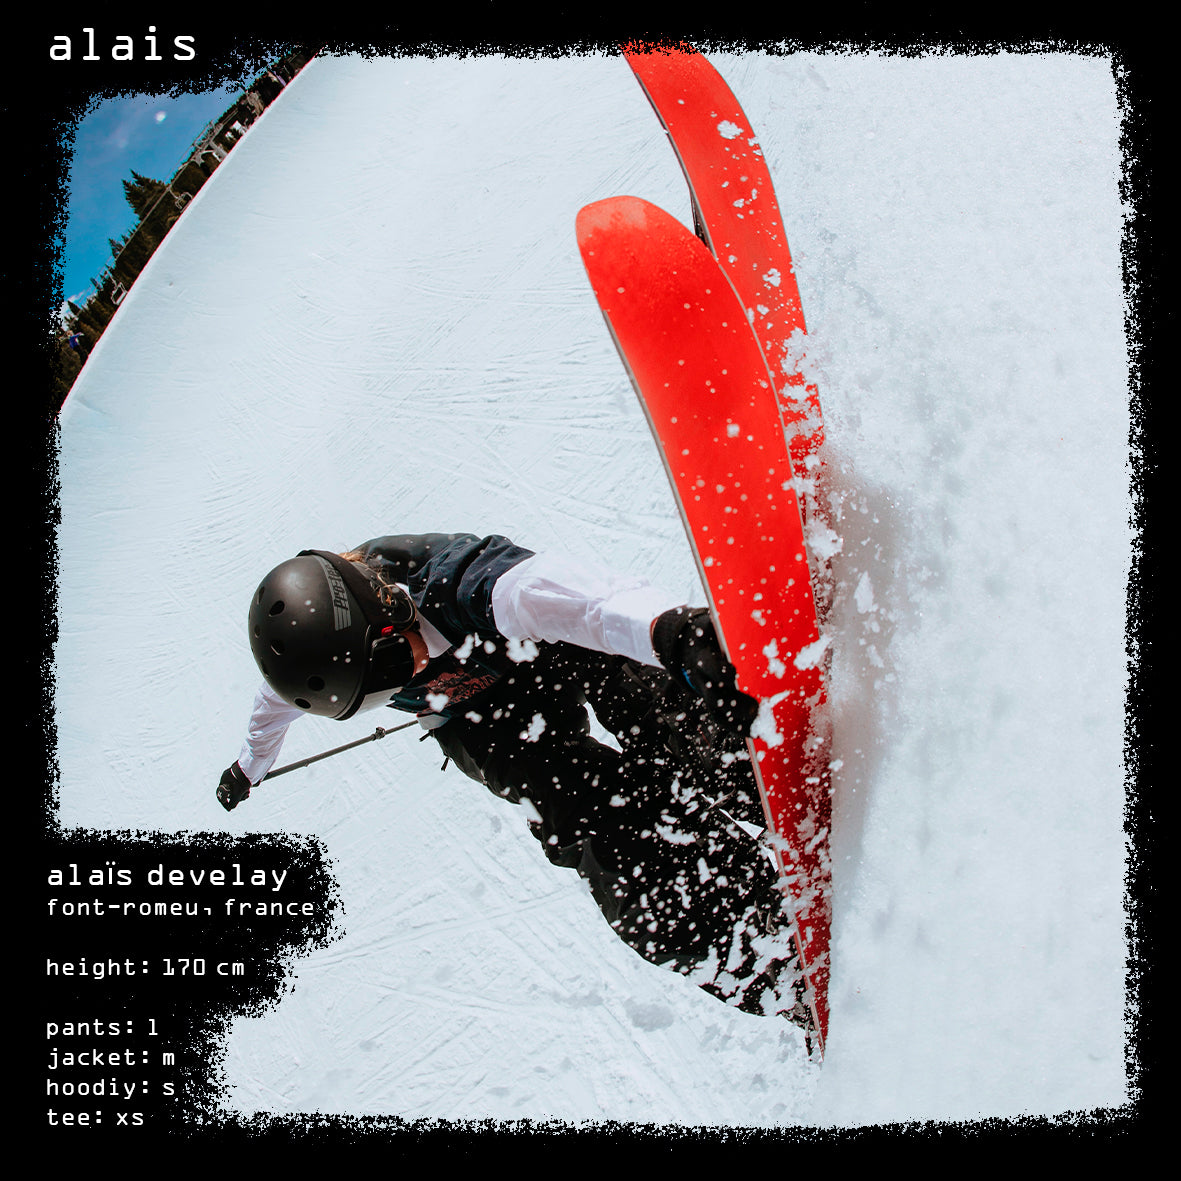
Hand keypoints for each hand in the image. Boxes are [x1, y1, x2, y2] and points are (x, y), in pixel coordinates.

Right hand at [217, 762, 251, 810]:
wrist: (254, 765)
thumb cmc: (244, 778)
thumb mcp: (239, 792)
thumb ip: (234, 801)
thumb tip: (231, 807)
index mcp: (224, 779)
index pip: (220, 794)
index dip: (225, 803)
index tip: (229, 809)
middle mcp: (228, 777)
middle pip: (230, 792)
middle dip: (237, 797)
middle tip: (245, 797)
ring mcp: (234, 775)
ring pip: (236, 789)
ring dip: (242, 794)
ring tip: (248, 793)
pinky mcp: (241, 775)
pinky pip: (240, 785)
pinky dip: (244, 789)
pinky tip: (249, 791)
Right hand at [652, 606, 758, 733]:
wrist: (686, 642)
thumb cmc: (710, 629)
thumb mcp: (714, 621)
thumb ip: (729, 623)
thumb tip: (760, 611)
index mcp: (701, 653)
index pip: (707, 665)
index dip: (719, 671)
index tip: (733, 673)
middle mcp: (700, 675)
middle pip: (713, 694)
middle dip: (734, 702)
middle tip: (756, 707)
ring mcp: (704, 690)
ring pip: (717, 710)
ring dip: (738, 720)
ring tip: (760, 725)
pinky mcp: (711, 700)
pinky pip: (721, 718)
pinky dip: (737, 727)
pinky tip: (754, 731)